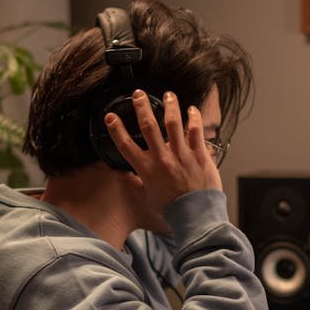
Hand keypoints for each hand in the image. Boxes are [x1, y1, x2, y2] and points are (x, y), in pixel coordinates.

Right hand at [105, 90, 221, 214]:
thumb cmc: (171, 208)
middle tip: (139, 94)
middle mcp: (162, 159)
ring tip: (168, 95)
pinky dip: (193, 118)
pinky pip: (196, 131)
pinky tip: (191, 109)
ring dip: (170, 106)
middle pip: (148, 127)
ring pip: (173, 123)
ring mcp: (181, 155)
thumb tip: (118, 173)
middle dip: (142, 107)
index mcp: (147, 169)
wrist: (196, 216)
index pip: (126, 145)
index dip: (116, 129)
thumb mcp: (145, 197)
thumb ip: (131, 182)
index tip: (110, 116)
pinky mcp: (199, 155)